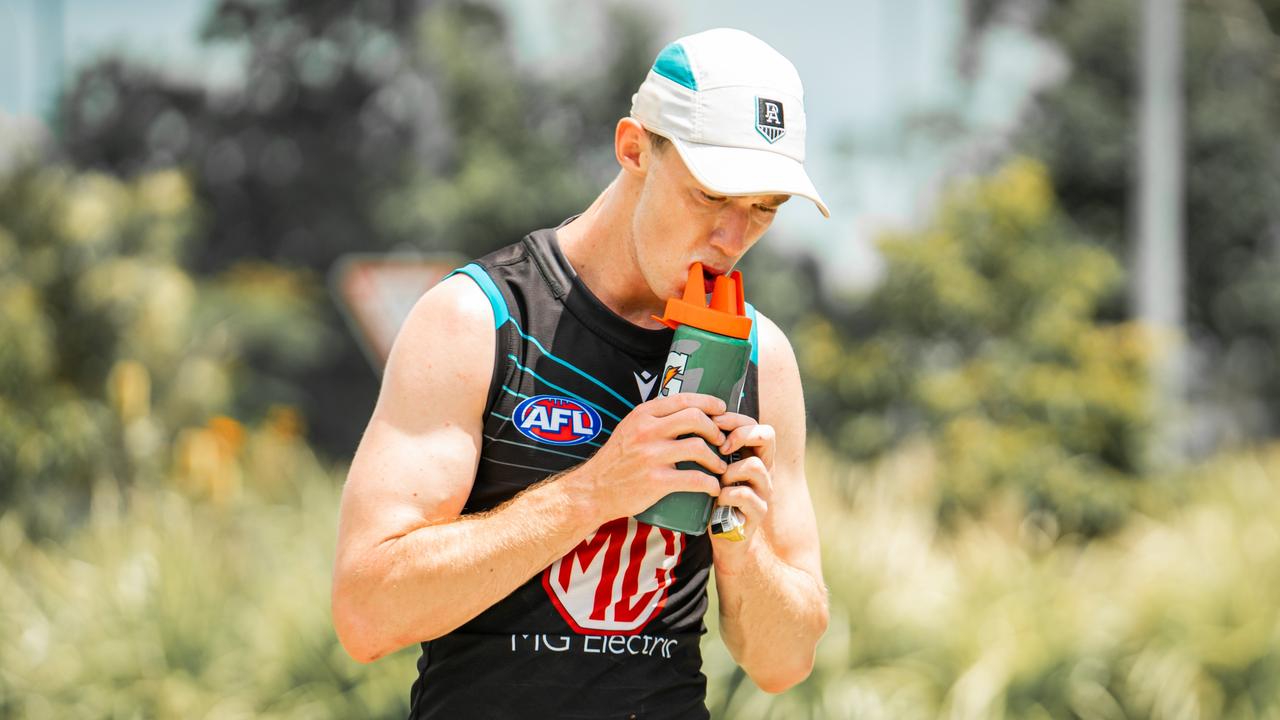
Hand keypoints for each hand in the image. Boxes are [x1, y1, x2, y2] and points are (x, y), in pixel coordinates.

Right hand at [565, 393, 727, 522]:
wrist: (593, 490)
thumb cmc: (615, 461)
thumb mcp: (629, 429)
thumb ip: (653, 419)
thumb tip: (684, 411)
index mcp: (642, 415)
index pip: (683, 399)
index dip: (708, 402)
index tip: (721, 409)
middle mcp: (647, 431)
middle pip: (696, 418)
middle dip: (715, 429)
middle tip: (721, 441)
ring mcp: (651, 456)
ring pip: (699, 447)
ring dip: (716, 459)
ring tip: (719, 466)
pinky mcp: (656, 481)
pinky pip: (695, 479)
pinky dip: (710, 483)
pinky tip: (712, 487)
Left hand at [709, 413, 774, 566]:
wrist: (724, 536)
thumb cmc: (713, 498)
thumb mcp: (711, 469)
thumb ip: (708, 449)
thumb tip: (686, 420)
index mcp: (752, 454)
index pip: (754, 423)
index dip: (735, 418)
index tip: (713, 422)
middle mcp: (764, 468)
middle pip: (766, 435)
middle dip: (740, 435)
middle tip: (719, 447)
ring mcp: (764, 490)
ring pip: (754, 465)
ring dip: (729, 470)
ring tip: (715, 480)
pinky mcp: (758, 511)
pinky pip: (745, 495)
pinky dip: (726, 495)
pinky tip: (716, 499)